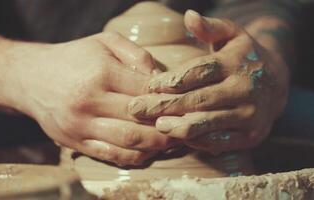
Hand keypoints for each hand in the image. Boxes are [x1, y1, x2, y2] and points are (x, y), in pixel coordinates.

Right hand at [10, 32, 174, 164]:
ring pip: (129, 141)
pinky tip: (148, 151)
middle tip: (185, 125)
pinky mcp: (75, 142)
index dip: (169, 98)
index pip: (146, 90)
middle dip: (168, 124)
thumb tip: (161, 77)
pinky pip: (111, 155)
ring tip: (172, 141)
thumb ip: (136, 55)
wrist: (31, 78)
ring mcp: (81, 125)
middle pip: (141, 119)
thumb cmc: (73, 58)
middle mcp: (89, 101)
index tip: (183, 102)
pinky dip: (134, 157)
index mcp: (100, 73)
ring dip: (156, 144)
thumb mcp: (104, 43)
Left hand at [128, 11, 288, 153]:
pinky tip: (178, 136)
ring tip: (156, 125)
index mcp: (235, 63)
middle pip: (196, 100)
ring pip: (205, 124)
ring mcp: (249, 115)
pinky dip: (195, 140)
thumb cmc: (243, 58)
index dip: (170, 80)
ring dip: (177, 127)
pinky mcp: (250, 136)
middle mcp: (244, 90)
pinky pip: (218, 141)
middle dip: (163, 105)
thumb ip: (210, 27)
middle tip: (136, 109)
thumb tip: (189, 15)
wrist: (278, 84)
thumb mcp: (232, 36)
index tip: (149, 86)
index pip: (197, 72)